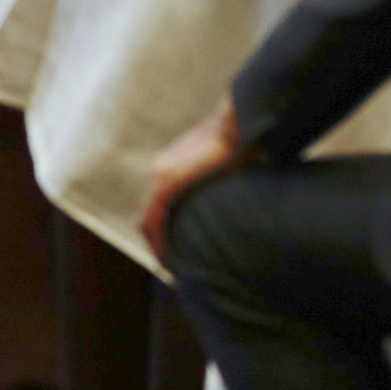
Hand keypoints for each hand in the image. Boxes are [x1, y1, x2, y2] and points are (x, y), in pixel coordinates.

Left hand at [138, 96, 244, 258]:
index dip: (164, 229)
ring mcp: (160, 173)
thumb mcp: (227, 165)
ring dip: (157, 244)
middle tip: (173, 265)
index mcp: (172, 163)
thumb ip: (219, 182)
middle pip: (151, 214)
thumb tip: (234, 201)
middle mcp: (160, 167)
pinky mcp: (166, 181)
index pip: (160, 204)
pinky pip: (152, 219)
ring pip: (148, 219)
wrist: (240, 122)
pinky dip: (157, 241)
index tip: (179, 250)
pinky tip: (167, 259)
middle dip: (159, 241)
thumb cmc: (242, 140)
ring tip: (170, 267)